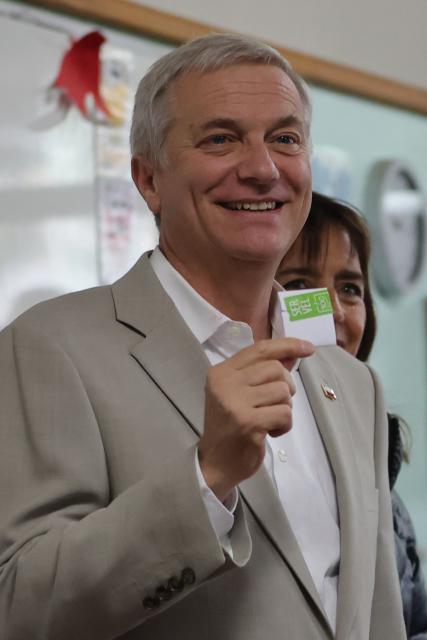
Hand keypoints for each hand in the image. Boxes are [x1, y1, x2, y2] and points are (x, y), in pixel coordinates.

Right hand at [198, 338, 314, 500]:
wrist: (215, 464)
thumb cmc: (231, 427)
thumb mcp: (241, 394)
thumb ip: (263, 373)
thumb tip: (292, 354)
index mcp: (221, 372)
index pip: (259, 350)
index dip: (287, 345)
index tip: (308, 348)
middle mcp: (225, 383)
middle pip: (275, 368)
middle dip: (286, 386)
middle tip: (276, 404)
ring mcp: (235, 402)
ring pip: (282, 390)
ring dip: (285, 407)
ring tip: (270, 419)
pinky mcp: (249, 422)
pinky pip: (284, 413)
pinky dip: (285, 424)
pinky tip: (270, 432)